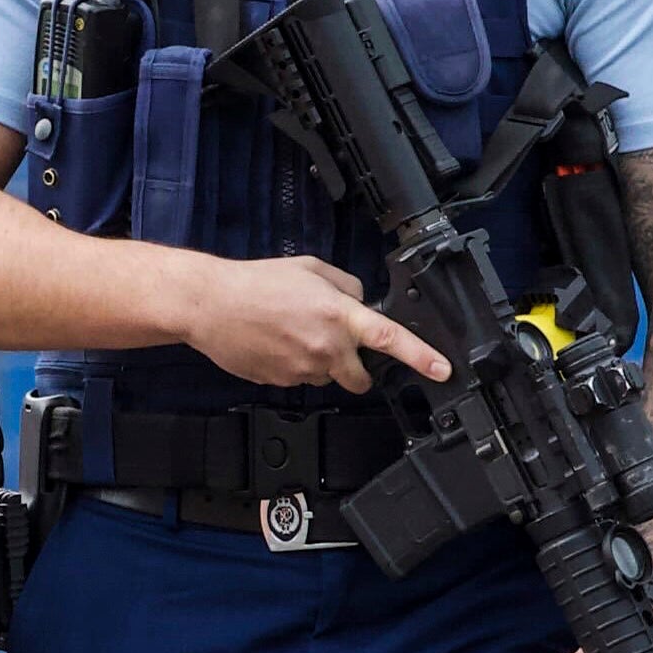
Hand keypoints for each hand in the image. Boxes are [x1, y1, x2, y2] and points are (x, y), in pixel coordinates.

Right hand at [180, 252, 448, 395]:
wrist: (210, 306)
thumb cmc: (256, 284)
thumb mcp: (311, 269)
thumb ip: (346, 287)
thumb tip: (360, 302)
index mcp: (338, 316)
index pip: (390, 340)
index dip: (422, 358)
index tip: (442, 370)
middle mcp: (325, 348)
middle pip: (361, 378)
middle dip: (359, 370)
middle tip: (340, 349)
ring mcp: (302, 370)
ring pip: (327, 377)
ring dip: (321, 363)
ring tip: (292, 335)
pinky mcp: (281, 383)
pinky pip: (300, 379)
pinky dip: (295, 365)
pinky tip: (276, 343)